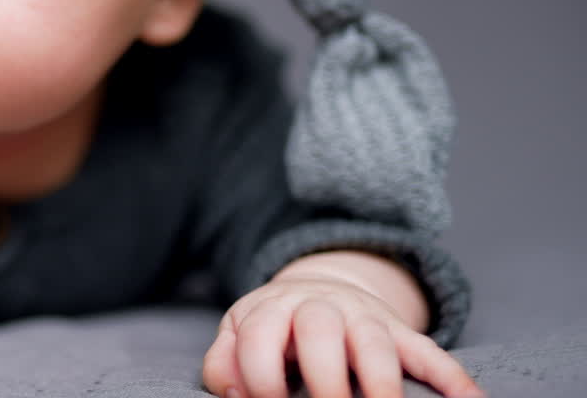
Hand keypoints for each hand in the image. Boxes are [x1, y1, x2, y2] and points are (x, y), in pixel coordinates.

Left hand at [201, 274, 482, 397]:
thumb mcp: (239, 335)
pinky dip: (453, 378)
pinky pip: (430, 352)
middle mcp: (320, 307)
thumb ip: (224, 363)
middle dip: (323, 376)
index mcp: (273, 308)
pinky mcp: (399, 333)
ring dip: (381, 382)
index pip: (261, 335)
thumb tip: (235, 394)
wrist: (317, 289)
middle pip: (321, 329)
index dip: (259, 375)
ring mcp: (364, 318)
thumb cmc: (272, 329)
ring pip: (376, 342)